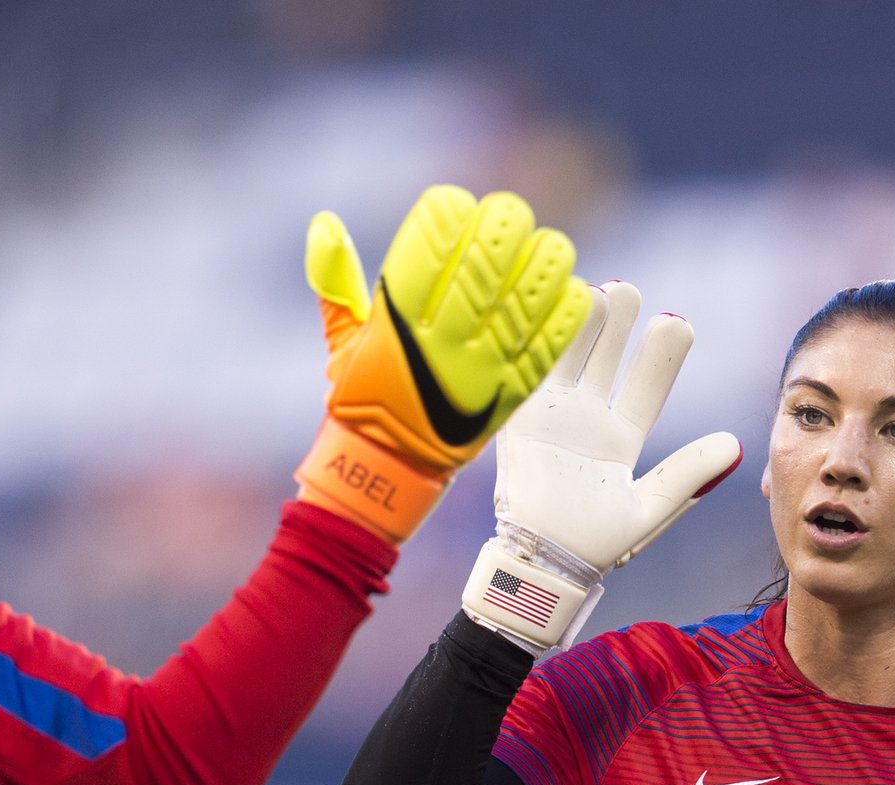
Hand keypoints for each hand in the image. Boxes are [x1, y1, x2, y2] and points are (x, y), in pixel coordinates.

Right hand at [294, 186, 593, 544]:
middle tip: (510, 216)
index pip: (428, 243)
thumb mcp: (343, 337)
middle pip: (486, 259)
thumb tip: (324, 222)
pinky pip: (552, 341)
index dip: (447, 213)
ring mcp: (480, 365)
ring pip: (527, 294)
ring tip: (547, 247)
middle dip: (502, 225)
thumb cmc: (365, 395)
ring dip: (544, 260)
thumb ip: (335, 278)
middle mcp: (440, 338)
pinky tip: (570, 289)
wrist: (389, 468)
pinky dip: (567, 310)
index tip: (455, 206)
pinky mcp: (513, 392)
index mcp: (396, 318)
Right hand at [459, 281, 742, 650]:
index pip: (647, 386)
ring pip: (567, 359)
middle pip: (605, 360)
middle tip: (628, 291)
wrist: (544, 566)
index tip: (676, 322)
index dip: (660, 356)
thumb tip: (738, 446)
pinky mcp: (519, 423)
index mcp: (621, 437)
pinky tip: (545, 313)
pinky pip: (527, 377)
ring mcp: (552, 418)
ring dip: (579, 325)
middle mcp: (588, 420)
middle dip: (615, 325)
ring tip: (595, 291)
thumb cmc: (597, 546)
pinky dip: (535, 346)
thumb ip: (689, 474)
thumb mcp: (651, 508)